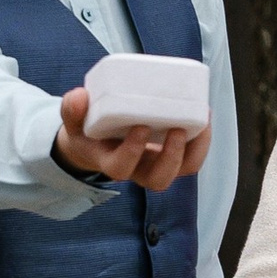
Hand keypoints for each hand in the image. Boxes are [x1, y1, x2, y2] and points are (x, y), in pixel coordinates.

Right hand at [52, 85, 213, 192]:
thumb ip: (72, 110)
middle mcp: (138, 170)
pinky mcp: (172, 154)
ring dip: (194, 150)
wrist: (99, 142)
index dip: (132, 152)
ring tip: (201, 122)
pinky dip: (202, 141)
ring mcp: (158, 164)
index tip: (140, 127)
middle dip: (170, 158)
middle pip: (158, 180)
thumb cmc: (89, 132)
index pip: (121, 168)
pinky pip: (193, 158)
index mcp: (112, 163)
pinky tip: (204, 116)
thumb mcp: (74, 122)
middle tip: (176, 130)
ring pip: (181, 171)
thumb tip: (79, 97)